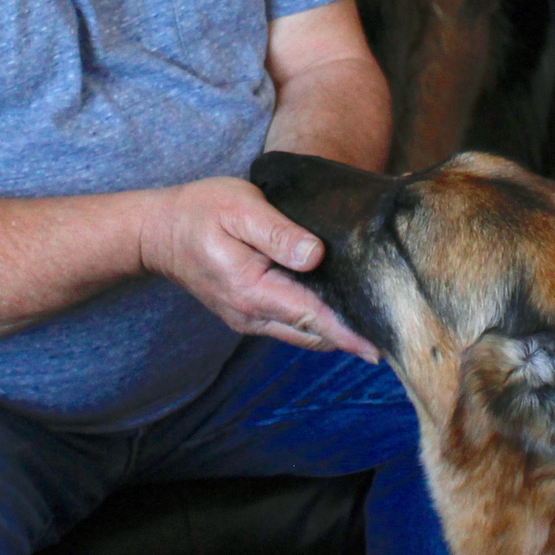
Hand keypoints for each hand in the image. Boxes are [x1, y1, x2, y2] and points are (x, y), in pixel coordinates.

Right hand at [139, 178, 379, 360]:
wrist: (158, 232)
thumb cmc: (200, 212)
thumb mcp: (240, 208)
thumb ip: (277, 232)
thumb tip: (315, 255)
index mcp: (254, 290)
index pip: (313, 317)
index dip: (349, 333)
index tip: (381, 346)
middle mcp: (253, 314)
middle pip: (314, 334)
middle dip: (351, 337)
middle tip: (396, 332)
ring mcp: (249, 319)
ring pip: (304, 333)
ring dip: (336, 333)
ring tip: (376, 324)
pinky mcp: (249, 313)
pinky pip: (291, 325)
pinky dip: (318, 323)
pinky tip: (341, 310)